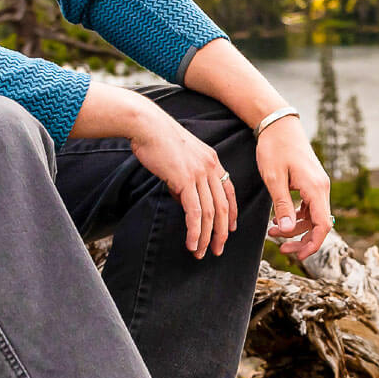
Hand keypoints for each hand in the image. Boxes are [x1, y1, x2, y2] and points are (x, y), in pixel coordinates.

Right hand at [130, 107, 237, 259]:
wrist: (147, 125)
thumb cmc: (157, 138)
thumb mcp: (180, 156)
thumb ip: (185, 175)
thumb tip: (181, 195)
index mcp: (212, 160)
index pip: (229, 191)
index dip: (231, 213)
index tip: (229, 230)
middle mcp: (210, 167)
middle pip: (223, 207)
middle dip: (221, 232)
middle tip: (217, 249)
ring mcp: (199, 174)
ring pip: (210, 213)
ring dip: (207, 237)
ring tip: (201, 252)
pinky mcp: (185, 180)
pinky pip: (194, 212)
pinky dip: (195, 231)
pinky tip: (192, 243)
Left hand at [255, 116, 331, 260]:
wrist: (278, 124)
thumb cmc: (274, 148)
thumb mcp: (274, 178)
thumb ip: (282, 205)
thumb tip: (288, 230)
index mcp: (316, 188)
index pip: (323, 225)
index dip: (312, 244)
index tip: (297, 255)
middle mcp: (322, 187)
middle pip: (319, 224)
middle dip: (301, 239)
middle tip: (281, 248)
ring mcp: (318, 184)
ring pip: (313, 216)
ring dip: (296, 228)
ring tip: (272, 232)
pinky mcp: (311, 182)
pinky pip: (309, 206)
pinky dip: (296, 216)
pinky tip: (279, 219)